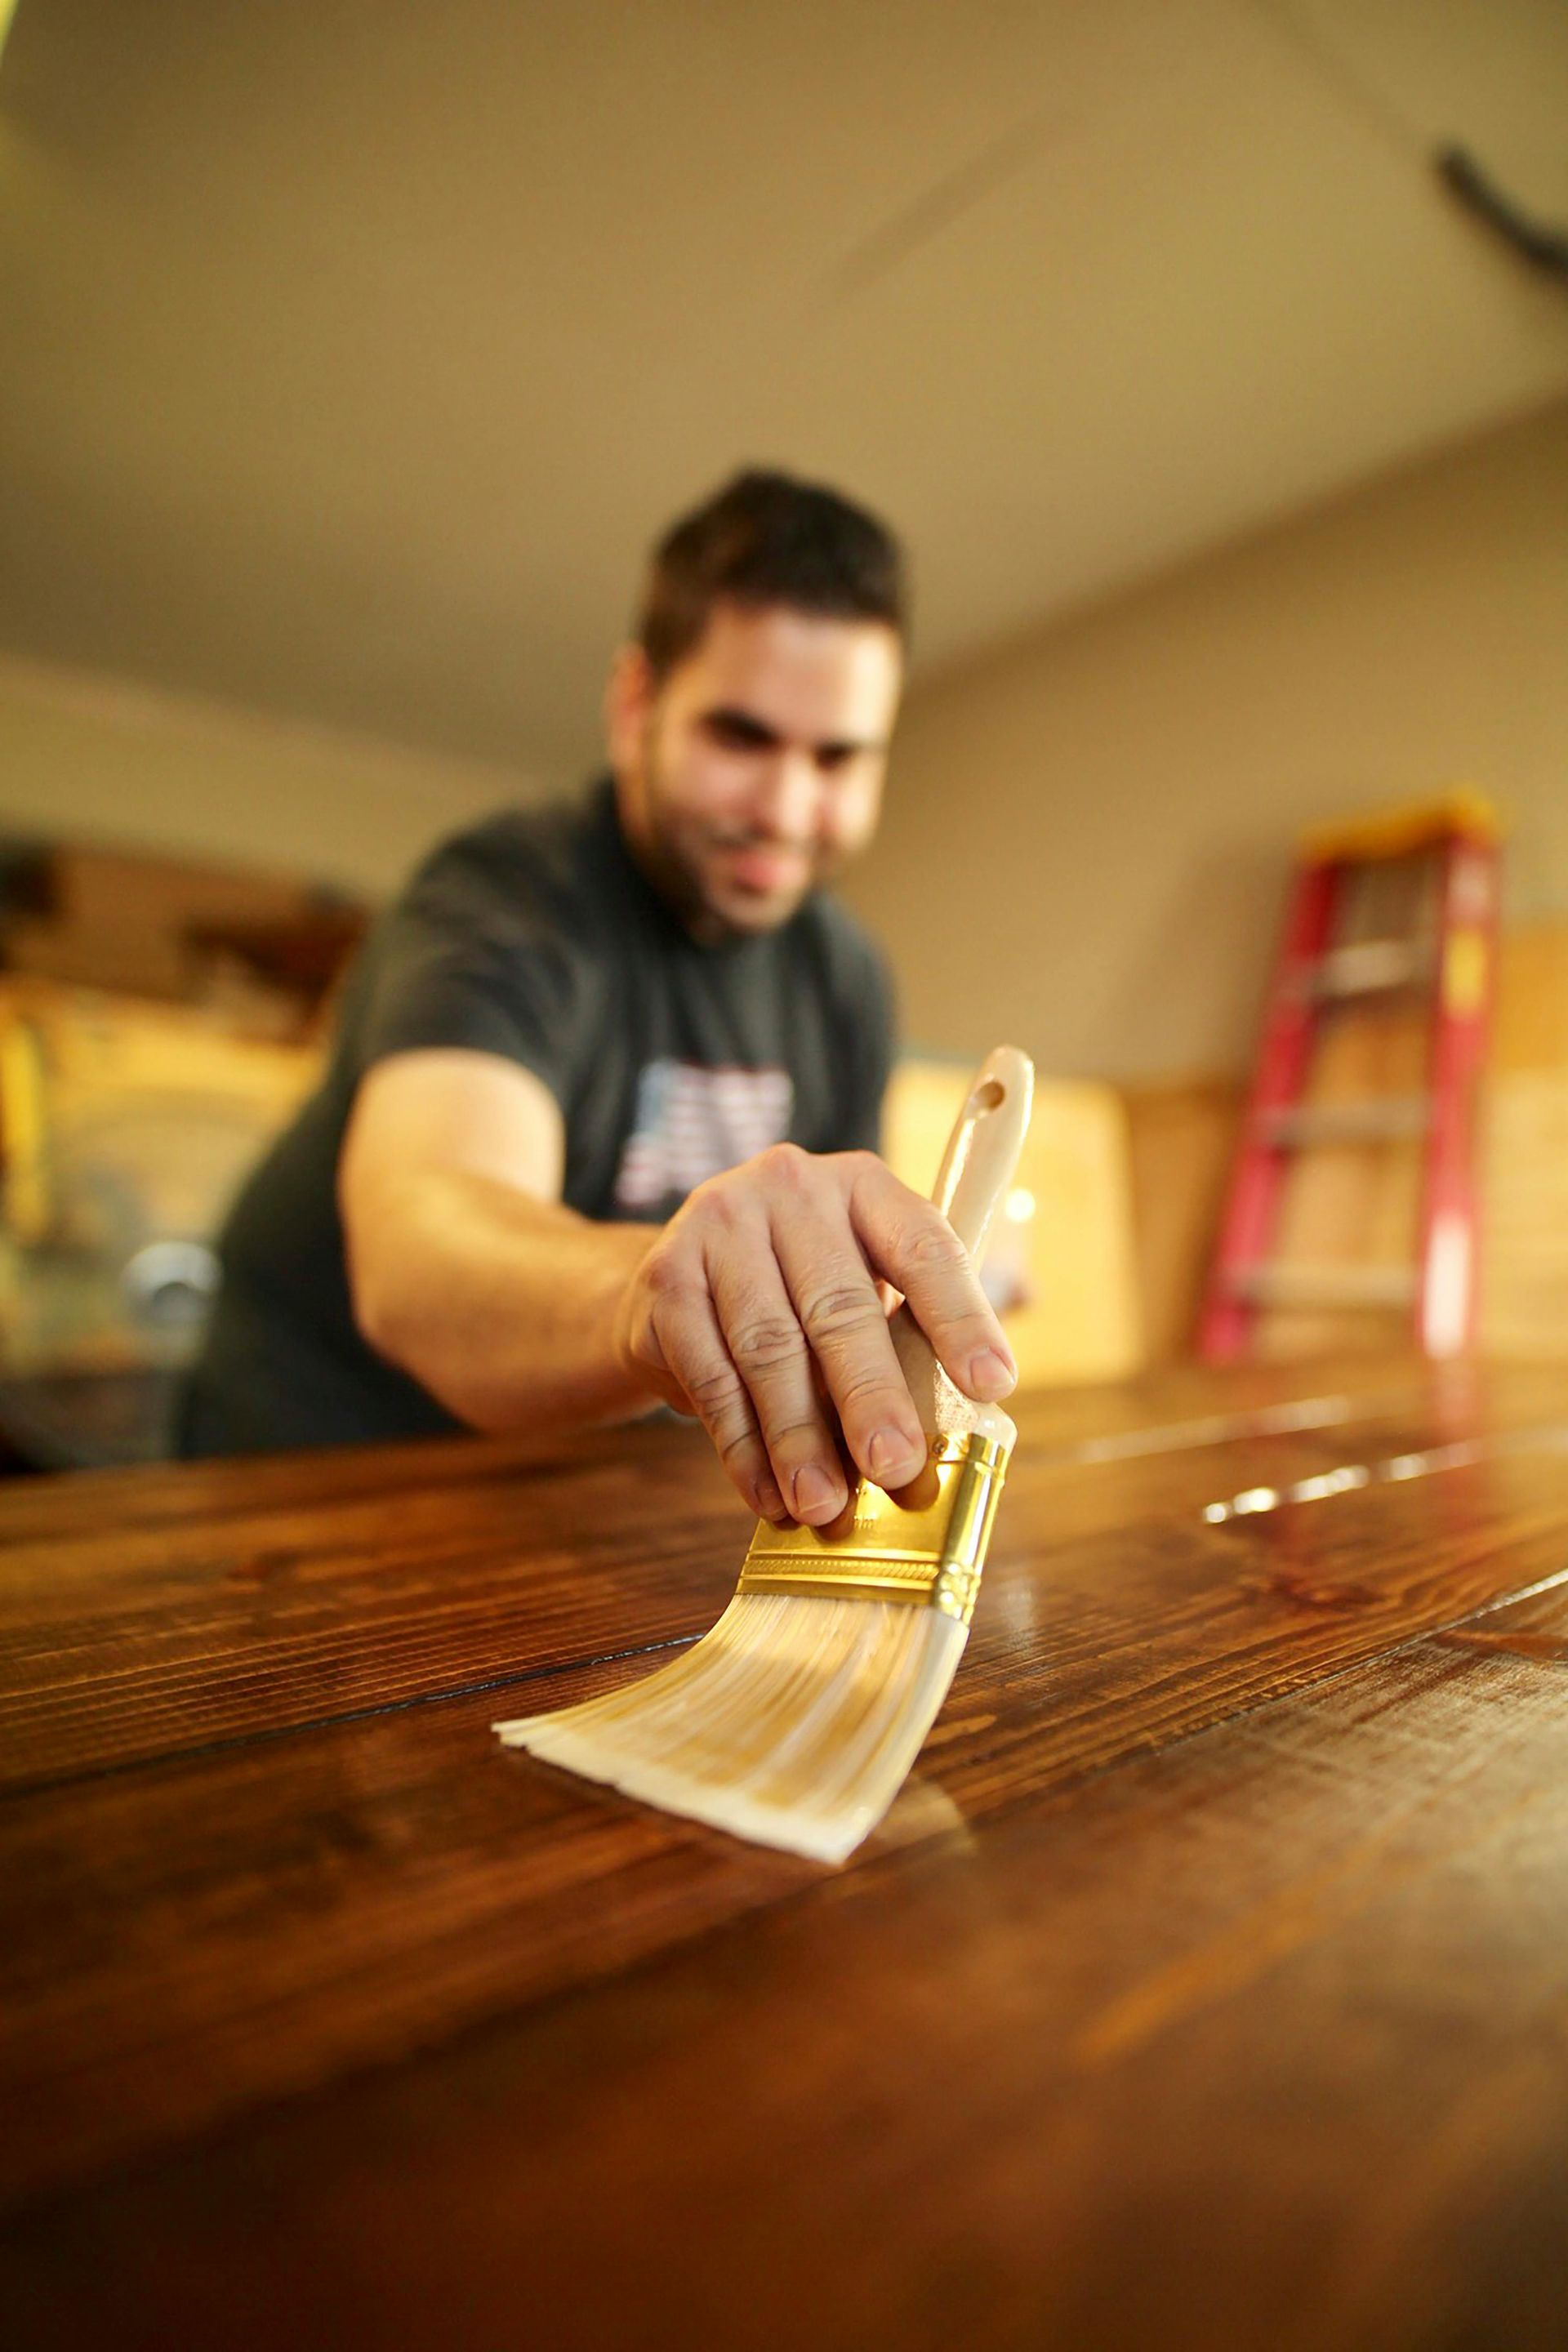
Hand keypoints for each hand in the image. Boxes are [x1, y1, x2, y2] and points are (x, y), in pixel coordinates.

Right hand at [611, 1144, 1016, 1526]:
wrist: (677, 1277)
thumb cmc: (799, 1290)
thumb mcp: (862, 1282)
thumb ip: (911, 1333)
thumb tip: (973, 1415)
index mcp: (863, 1185)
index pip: (924, 1247)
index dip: (961, 1318)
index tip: (992, 1385)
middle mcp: (791, 1188)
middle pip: (839, 1305)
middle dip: (871, 1397)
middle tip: (896, 1468)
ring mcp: (719, 1226)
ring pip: (768, 1348)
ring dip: (798, 1438)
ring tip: (823, 1503)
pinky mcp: (665, 1276)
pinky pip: (710, 1375)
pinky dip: (741, 1446)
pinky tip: (766, 1494)